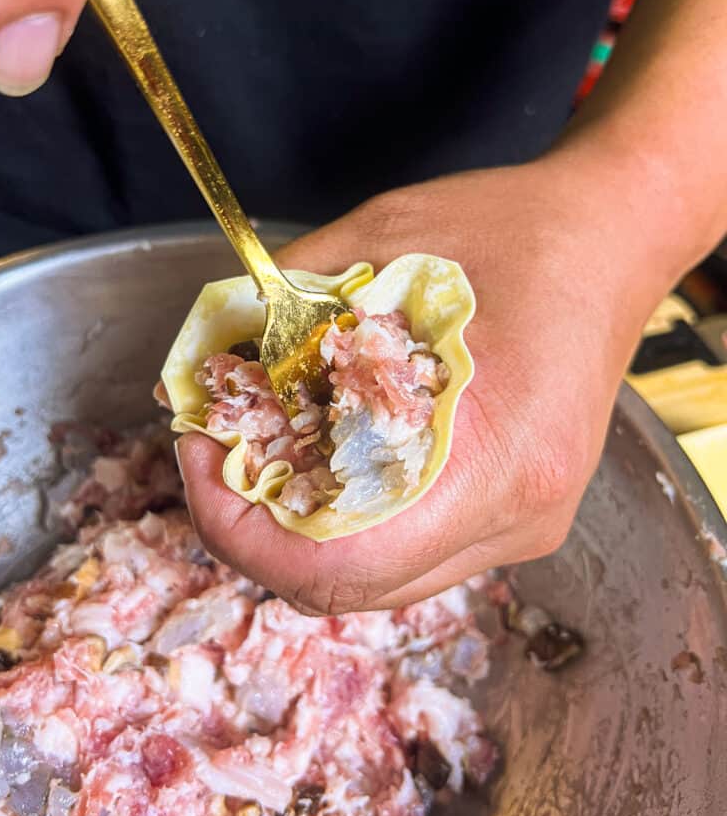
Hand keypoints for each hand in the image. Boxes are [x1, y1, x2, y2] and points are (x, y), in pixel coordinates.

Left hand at [178, 151, 668, 613]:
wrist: (612, 237)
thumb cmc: (515, 228)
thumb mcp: (382, 241)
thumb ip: (283, 307)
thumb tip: (204, 363)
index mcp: (497, 459)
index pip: (342, 568)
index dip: (242, 532)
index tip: (202, 455)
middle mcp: (518, 518)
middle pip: (352, 587)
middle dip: (258, 527)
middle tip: (218, 446)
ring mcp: (524, 526)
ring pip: (378, 576)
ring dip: (301, 525)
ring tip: (266, 445)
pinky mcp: (517, 514)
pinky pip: (410, 547)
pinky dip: (349, 515)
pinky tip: (327, 453)